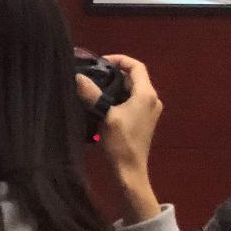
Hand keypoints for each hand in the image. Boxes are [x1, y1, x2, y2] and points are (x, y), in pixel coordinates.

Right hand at [76, 54, 162, 224]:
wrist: (130, 170)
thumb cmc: (121, 142)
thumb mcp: (105, 116)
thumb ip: (93, 95)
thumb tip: (78, 77)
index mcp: (147, 94)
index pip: (137, 66)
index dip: (120, 60)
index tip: (101, 62)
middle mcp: (152, 99)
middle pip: (135, 77)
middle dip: (115, 73)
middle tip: (94, 73)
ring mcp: (150, 110)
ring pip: (133, 89)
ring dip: (116, 86)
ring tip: (95, 86)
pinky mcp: (144, 119)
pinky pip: (132, 100)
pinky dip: (119, 97)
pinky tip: (102, 102)